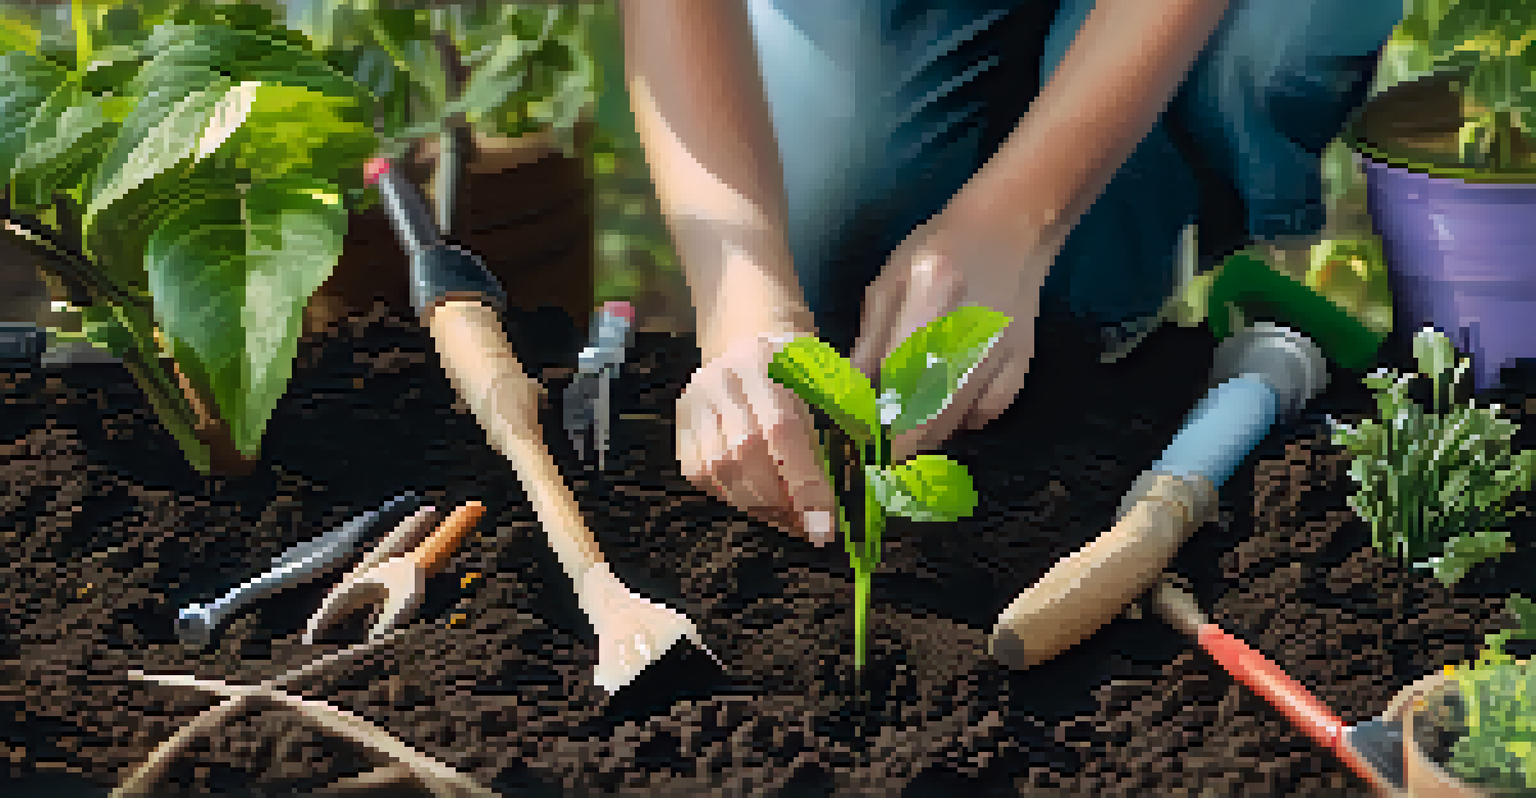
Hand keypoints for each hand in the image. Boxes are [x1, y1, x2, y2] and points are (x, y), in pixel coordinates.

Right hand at [677, 329, 838, 544]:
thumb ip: (833, 427)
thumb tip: (836, 495)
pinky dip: (735, 497)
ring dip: (760, 506)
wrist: (744, 343)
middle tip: (808, 523)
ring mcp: (694, 404)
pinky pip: (704, 478)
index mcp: (764, 362)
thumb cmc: (794, 370)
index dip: (804, 485)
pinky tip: (758, 496)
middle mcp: (721, 381)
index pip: (782, 431)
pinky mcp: (681, 427)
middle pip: (746, 456)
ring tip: (787, 514)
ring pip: (720, 472)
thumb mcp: (823, 383)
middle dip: (782, 502)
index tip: (824, 529)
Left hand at [851, 211, 1059, 461]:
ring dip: (923, 433)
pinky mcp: (1021, 365)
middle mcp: (972, 330)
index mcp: (931, 297)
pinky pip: (985, 414)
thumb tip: (849, 398)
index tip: (858, 436)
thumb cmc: (937, 251)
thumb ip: (869, 344)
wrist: (1008, 233)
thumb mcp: (889, 286)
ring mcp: (1001, 352)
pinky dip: (960, 420)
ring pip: (953, 421)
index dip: (875, 420)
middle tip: (877, 442)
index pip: (896, 378)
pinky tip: (945, 406)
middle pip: (927, 412)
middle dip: (896, 439)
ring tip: (904, 424)